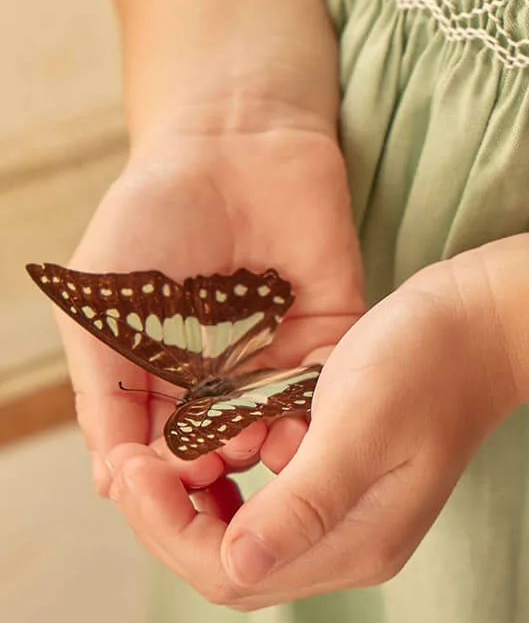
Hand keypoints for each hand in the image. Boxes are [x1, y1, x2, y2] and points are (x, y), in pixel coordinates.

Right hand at [60, 101, 366, 496]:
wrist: (227, 138)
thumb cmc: (150, 212)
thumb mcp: (101, 302)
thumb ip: (104, 388)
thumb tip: (111, 481)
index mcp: (168, 378)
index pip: (166, 452)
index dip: (165, 476)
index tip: (163, 484)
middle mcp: (227, 377)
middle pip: (227, 449)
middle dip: (221, 467)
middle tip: (214, 468)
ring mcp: (281, 353)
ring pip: (281, 425)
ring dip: (272, 448)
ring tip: (257, 448)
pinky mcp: (332, 326)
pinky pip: (332, 380)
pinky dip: (322, 407)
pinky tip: (305, 420)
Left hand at [104, 254, 519, 607]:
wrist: (490, 321)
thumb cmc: (429, 358)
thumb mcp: (361, 421)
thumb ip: (303, 500)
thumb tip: (234, 566)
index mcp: (355, 540)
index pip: (232, 571)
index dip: (168, 528)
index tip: (131, 467)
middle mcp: (350, 542)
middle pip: (232, 564)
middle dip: (170, 520)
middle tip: (128, 461)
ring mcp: (351, 513)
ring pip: (244, 535)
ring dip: (193, 502)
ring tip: (159, 452)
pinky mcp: (348, 478)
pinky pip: (267, 500)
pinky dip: (227, 478)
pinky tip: (210, 439)